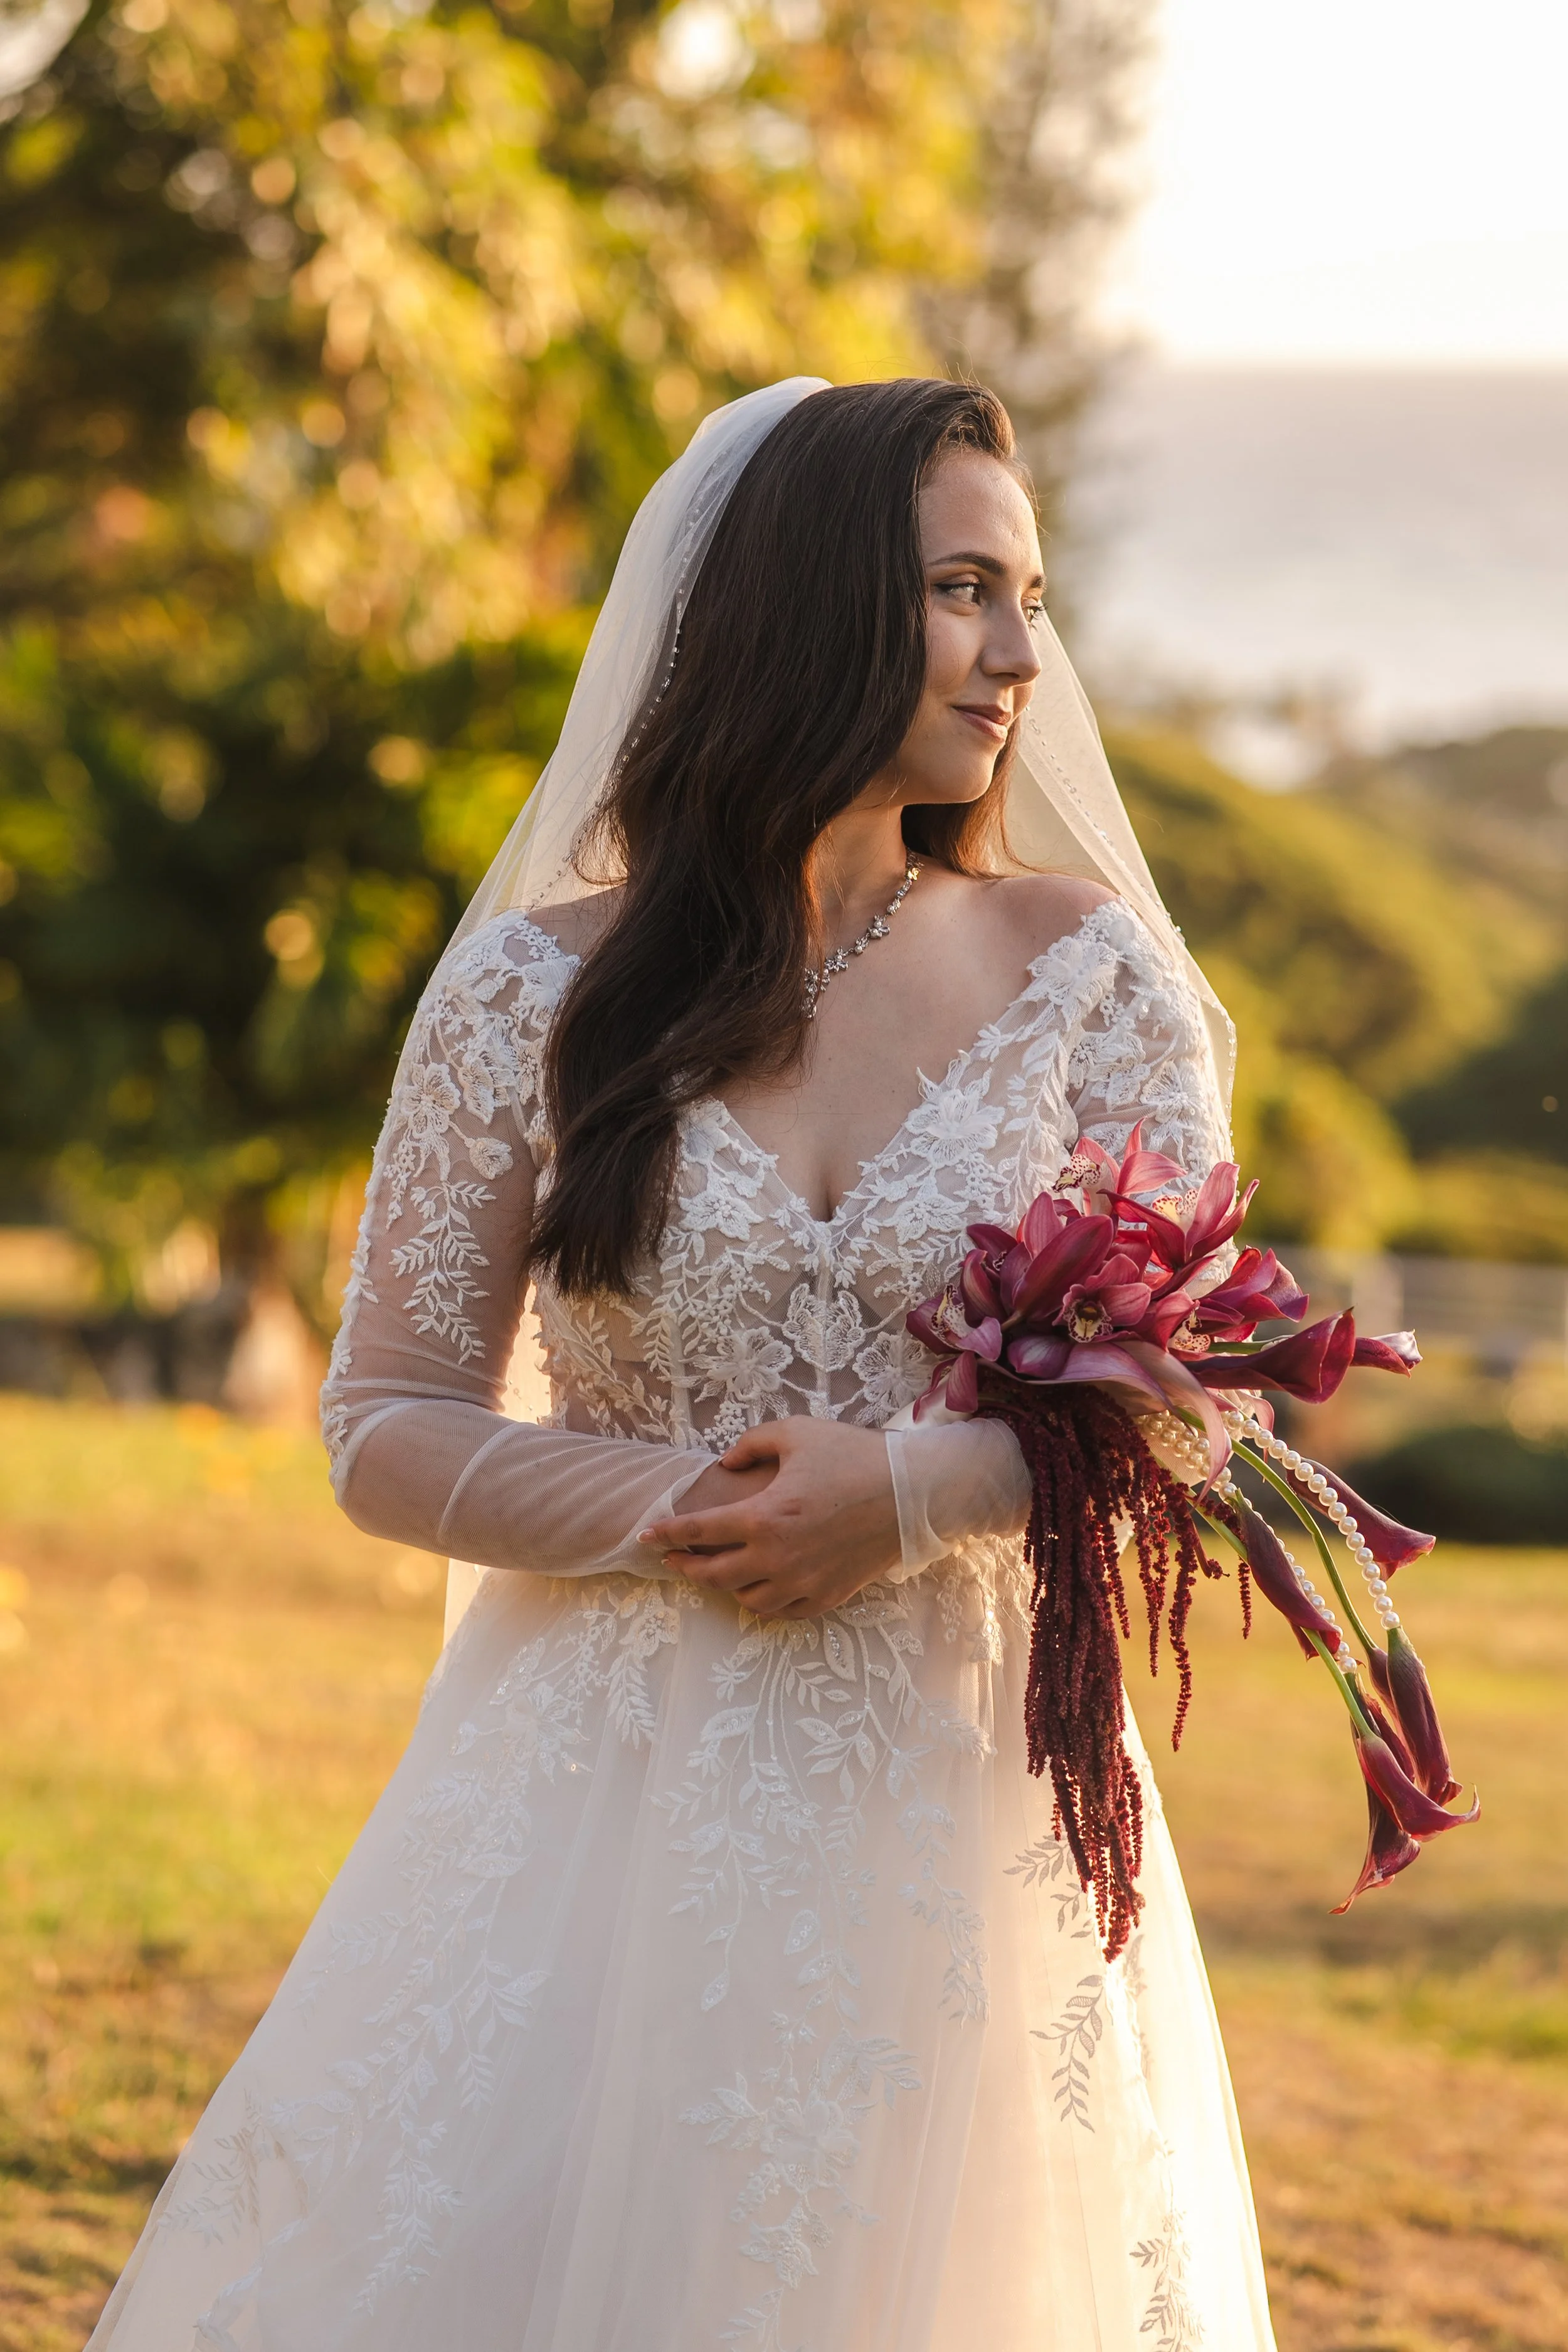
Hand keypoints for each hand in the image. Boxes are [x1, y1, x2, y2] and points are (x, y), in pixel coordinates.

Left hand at [639, 1419, 900, 1617]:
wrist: (911, 1493)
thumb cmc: (853, 1456)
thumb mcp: (796, 1433)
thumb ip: (751, 1444)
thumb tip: (726, 1464)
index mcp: (764, 1517)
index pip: (699, 1531)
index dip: (667, 1533)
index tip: (647, 1535)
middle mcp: (777, 1558)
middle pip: (713, 1575)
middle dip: (685, 1566)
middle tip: (671, 1558)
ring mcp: (803, 1581)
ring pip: (747, 1599)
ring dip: (725, 1586)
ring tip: (717, 1571)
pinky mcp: (827, 1595)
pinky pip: (783, 1610)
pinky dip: (764, 1601)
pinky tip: (759, 1587)